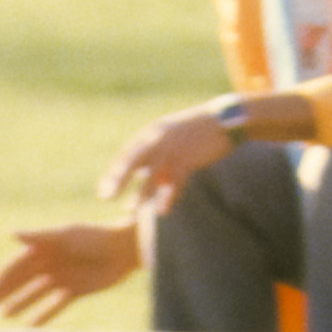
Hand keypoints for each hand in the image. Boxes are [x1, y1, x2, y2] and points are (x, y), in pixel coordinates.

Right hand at [0, 221, 143, 324]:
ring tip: (5, 315)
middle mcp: (52, 263)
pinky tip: (30, 326)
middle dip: (8, 291)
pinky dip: (43, 314)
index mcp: (47, 247)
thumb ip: (40, 237)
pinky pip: (55, 305)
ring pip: (37, 293)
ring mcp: (63, 277)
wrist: (123, 250)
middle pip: (25, 279)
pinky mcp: (75, 291)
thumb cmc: (94, 237)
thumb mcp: (67, 236)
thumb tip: (12, 233)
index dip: (4, 277)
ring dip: (21, 303)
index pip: (19, 264)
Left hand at [100, 104, 237, 210]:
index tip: (104, 192)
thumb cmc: (199, 131)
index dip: (114, 173)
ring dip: (141, 194)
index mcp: (152, 132)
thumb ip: (159, 154)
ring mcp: (173, 147)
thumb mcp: (174, 137)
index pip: (127, 154)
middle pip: (132, 160)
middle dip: (118, 180)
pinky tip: (162, 210)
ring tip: (130, 212)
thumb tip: (149, 177)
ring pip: (152, 174)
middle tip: (106, 198)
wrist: (226, 120)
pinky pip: (175, 180)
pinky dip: (168, 196)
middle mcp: (158, 138)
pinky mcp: (189, 157)